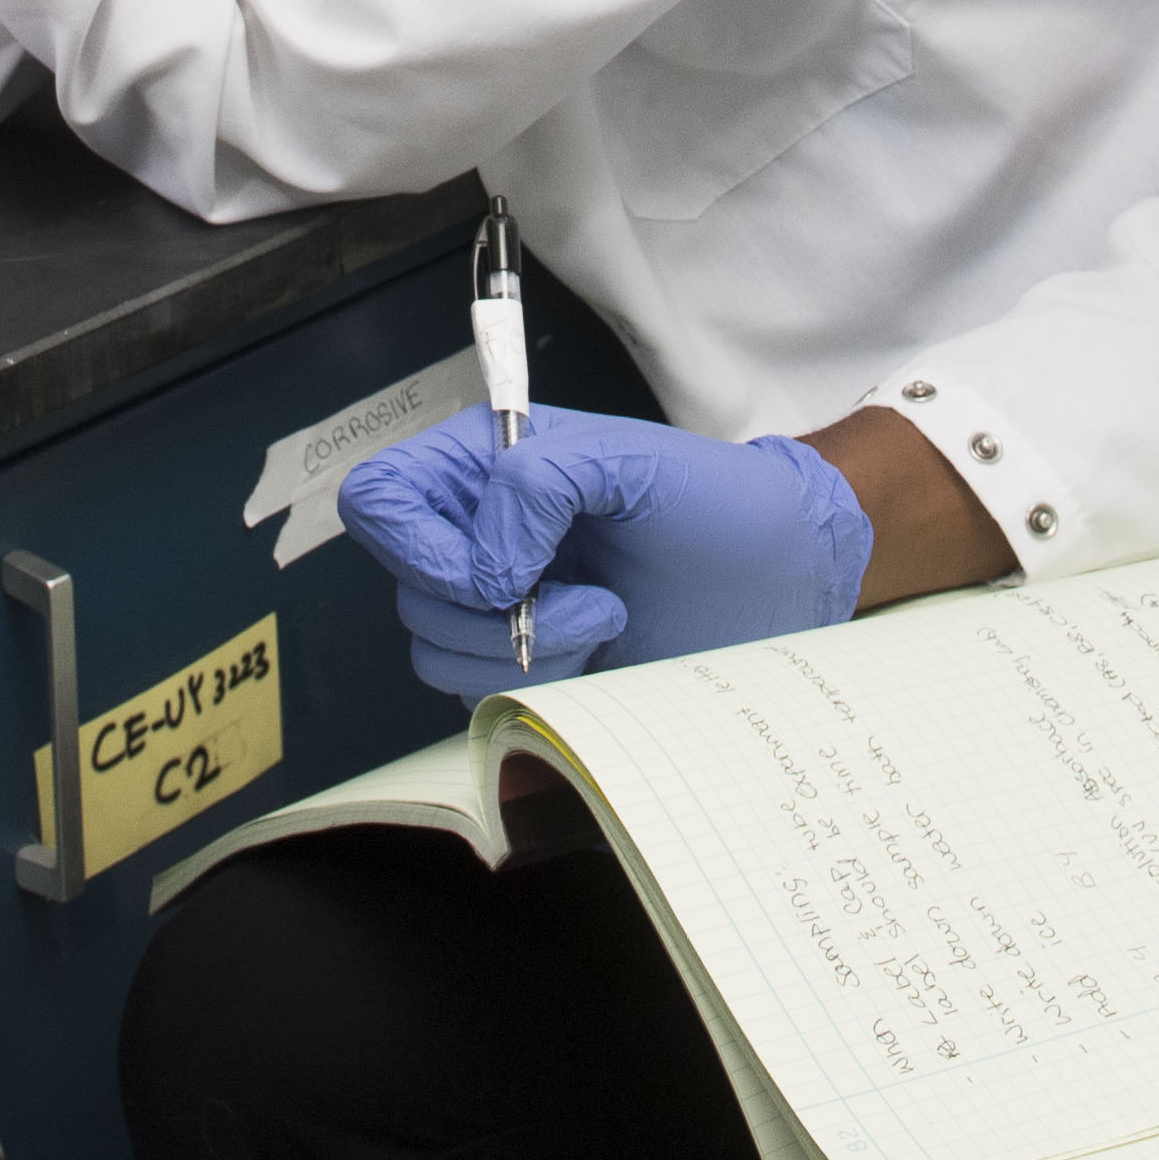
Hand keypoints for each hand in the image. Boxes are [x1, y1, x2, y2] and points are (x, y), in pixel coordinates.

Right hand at [336, 409, 874, 703]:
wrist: (779, 584)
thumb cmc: (719, 505)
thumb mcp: (634, 460)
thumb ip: (542, 482)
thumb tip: (486, 563)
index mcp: (485, 468)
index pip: (379, 500)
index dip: (415, 545)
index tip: (499, 572)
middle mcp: (477, 536)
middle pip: (409, 591)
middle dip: (496, 610)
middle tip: (582, 592)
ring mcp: (500, 609)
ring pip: (438, 654)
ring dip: (530, 650)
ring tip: (606, 614)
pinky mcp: (527, 671)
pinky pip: (483, 700)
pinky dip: (546, 685)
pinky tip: (604, 649)